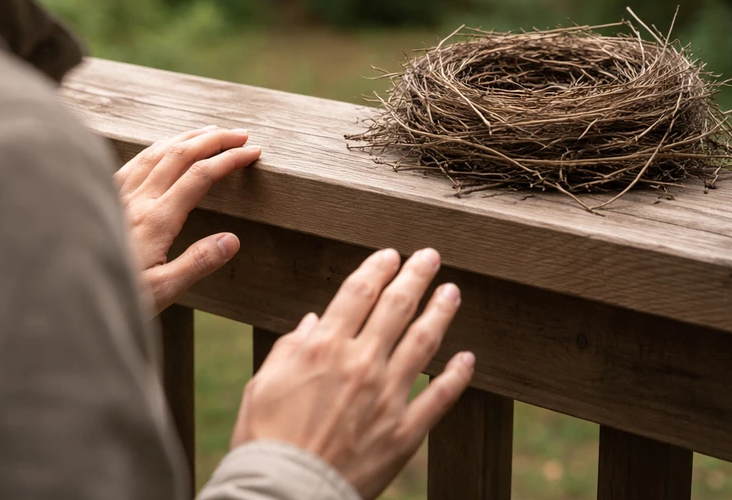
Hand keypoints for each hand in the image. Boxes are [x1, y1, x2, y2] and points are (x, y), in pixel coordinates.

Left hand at [114, 126, 261, 315]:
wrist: (63, 292)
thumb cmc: (116, 296)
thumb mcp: (162, 291)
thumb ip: (197, 263)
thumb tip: (232, 240)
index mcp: (155, 220)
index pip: (200, 176)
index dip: (229, 159)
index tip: (252, 152)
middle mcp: (136, 199)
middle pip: (180, 154)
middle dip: (213, 139)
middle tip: (240, 134)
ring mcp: (118, 195)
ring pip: (156, 151)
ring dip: (186, 137)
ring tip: (209, 132)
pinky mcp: (104, 197)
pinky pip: (133, 161)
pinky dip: (158, 147)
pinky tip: (164, 148)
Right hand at [230, 247, 474, 499]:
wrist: (284, 493)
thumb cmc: (265, 439)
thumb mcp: (263, 383)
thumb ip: (290, 348)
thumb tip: (313, 322)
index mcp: (324, 347)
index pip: (358, 293)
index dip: (377, 269)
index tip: (390, 255)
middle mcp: (361, 363)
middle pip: (396, 307)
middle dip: (415, 276)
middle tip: (430, 256)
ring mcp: (387, 396)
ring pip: (424, 342)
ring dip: (441, 312)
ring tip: (452, 291)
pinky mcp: (405, 431)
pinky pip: (439, 397)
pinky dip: (456, 375)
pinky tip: (468, 358)